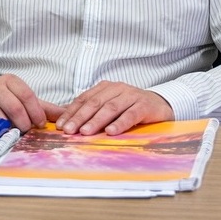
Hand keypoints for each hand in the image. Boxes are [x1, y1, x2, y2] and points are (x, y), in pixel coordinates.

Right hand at [0, 74, 64, 131]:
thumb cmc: (4, 100)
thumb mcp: (23, 99)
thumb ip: (44, 108)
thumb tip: (69, 114)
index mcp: (10, 81)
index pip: (27, 95)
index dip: (36, 112)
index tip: (40, 124)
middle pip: (14, 108)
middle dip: (24, 123)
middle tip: (26, 131)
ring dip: (8, 129)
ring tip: (13, 132)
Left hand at [56, 81, 173, 135]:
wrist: (160, 105)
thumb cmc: (130, 108)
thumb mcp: (110, 107)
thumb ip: (91, 112)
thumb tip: (66, 122)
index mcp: (105, 87)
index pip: (84, 99)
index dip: (71, 112)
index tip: (60, 126)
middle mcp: (117, 88)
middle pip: (95, 103)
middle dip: (80, 117)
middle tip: (69, 130)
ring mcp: (132, 96)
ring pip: (111, 108)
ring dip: (97, 120)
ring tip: (85, 132)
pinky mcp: (145, 105)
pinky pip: (131, 114)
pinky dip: (120, 123)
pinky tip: (111, 132)